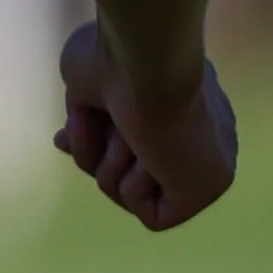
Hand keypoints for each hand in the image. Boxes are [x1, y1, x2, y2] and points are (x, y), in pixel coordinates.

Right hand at [55, 20, 235, 230]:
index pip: (136, 142)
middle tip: (92, 122)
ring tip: (124, 132)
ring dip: (112, 163)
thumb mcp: (88, 79)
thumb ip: (87, 110)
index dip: (95, 139)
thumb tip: (68, 141)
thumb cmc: (114, 57)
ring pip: (132, 192)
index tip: (74, 122)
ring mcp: (202, 164)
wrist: (144, 61)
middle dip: (97, 151)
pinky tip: (144, 155)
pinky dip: (132, 189)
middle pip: (127, 169)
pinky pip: (154, 215)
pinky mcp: (204, 189)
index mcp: (180, 107)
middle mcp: (197, 137)